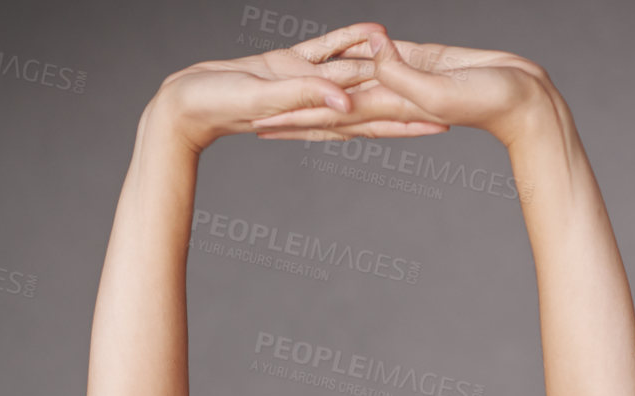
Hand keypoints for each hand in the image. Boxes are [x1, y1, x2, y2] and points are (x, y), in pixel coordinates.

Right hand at [152, 21, 448, 153]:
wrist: (186, 103)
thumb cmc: (219, 107)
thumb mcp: (266, 99)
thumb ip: (306, 96)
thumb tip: (347, 101)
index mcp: (317, 116)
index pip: (374, 119)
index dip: (408, 121)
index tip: (443, 122)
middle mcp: (317, 103)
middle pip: (374, 101)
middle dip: (411, 102)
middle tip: (449, 99)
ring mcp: (304, 83)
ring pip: (357, 73)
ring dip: (386, 70)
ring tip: (420, 65)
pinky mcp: (288, 65)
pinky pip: (328, 49)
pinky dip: (351, 40)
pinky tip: (374, 33)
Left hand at [253, 28, 558, 148]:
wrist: (527, 98)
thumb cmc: (493, 100)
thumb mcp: (442, 89)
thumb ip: (404, 75)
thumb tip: (373, 53)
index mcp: (390, 105)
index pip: (330, 114)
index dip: (294, 116)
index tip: (257, 123)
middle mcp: (388, 96)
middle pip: (330, 105)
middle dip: (292, 111)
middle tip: (252, 115)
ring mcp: (401, 80)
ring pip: (349, 81)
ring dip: (317, 87)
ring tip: (283, 90)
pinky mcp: (417, 60)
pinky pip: (376, 57)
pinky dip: (354, 54)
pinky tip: (334, 55)